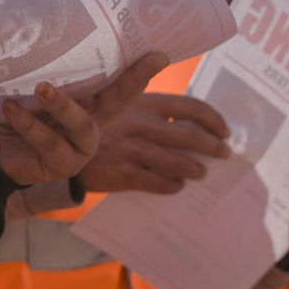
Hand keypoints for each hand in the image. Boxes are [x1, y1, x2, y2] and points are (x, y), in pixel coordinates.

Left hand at [0, 53, 168, 185]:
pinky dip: (29, 124)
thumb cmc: (18, 108)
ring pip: (82, 125)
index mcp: (92, 99)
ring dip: (62, 105)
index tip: (160, 54)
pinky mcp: (64, 165)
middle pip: (119, 100)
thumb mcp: (33, 85)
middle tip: (149, 59)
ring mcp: (82, 146)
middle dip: (135, 80)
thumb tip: (52, 34)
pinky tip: (11, 108)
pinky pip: (49, 143)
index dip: (141, 69)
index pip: (120, 81)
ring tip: (42, 88)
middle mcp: (94, 121)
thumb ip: (49, 71)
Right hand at [74, 92, 230, 193]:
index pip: (192, 107)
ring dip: (195, 169)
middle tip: (225, 153)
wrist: (62, 145)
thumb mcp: (124, 104)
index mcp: (146, 102)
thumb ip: (154, 108)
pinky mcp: (123, 173)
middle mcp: (142, 124)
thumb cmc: (102, 124)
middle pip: (191, 136)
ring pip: (178, 163)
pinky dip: (173, 185)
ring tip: (202, 173)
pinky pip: (159, 183)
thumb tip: (193, 122)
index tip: (225, 130)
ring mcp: (133, 149)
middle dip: (213, 147)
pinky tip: (177, 185)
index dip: (214, 120)